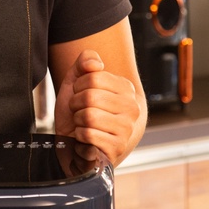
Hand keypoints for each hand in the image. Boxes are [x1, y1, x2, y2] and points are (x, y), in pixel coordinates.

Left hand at [53, 49, 141, 165]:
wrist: (78, 141)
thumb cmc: (79, 109)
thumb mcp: (76, 81)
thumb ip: (85, 61)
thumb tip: (96, 64)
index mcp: (126, 88)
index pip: (93, 77)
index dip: (78, 87)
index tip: (81, 94)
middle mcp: (132, 108)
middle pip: (90, 97)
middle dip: (76, 105)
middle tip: (79, 111)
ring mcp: (127, 129)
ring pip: (89, 116)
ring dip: (78, 121)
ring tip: (83, 124)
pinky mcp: (117, 148)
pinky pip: (88, 135)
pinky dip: (79, 136)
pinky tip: (85, 138)